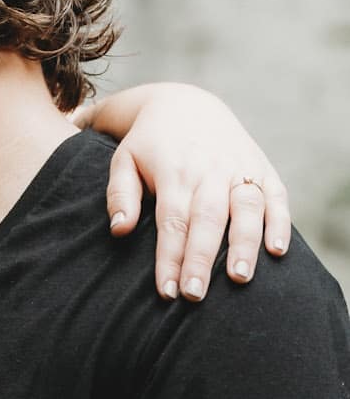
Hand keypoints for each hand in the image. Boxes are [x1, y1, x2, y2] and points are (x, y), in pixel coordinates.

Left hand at [73, 84, 290, 302]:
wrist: (186, 104)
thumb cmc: (150, 144)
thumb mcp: (124, 160)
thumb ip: (120, 194)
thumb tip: (119, 230)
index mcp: (173, 171)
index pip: (171, 221)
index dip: (169, 258)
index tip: (166, 292)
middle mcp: (209, 170)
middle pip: (207, 219)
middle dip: (201, 258)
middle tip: (195, 295)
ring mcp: (239, 168)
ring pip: (245, 207)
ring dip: (245, 243)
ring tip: (240, 278)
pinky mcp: (262, 168)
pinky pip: (276, 196)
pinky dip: (279, 222)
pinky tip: (277, 250)